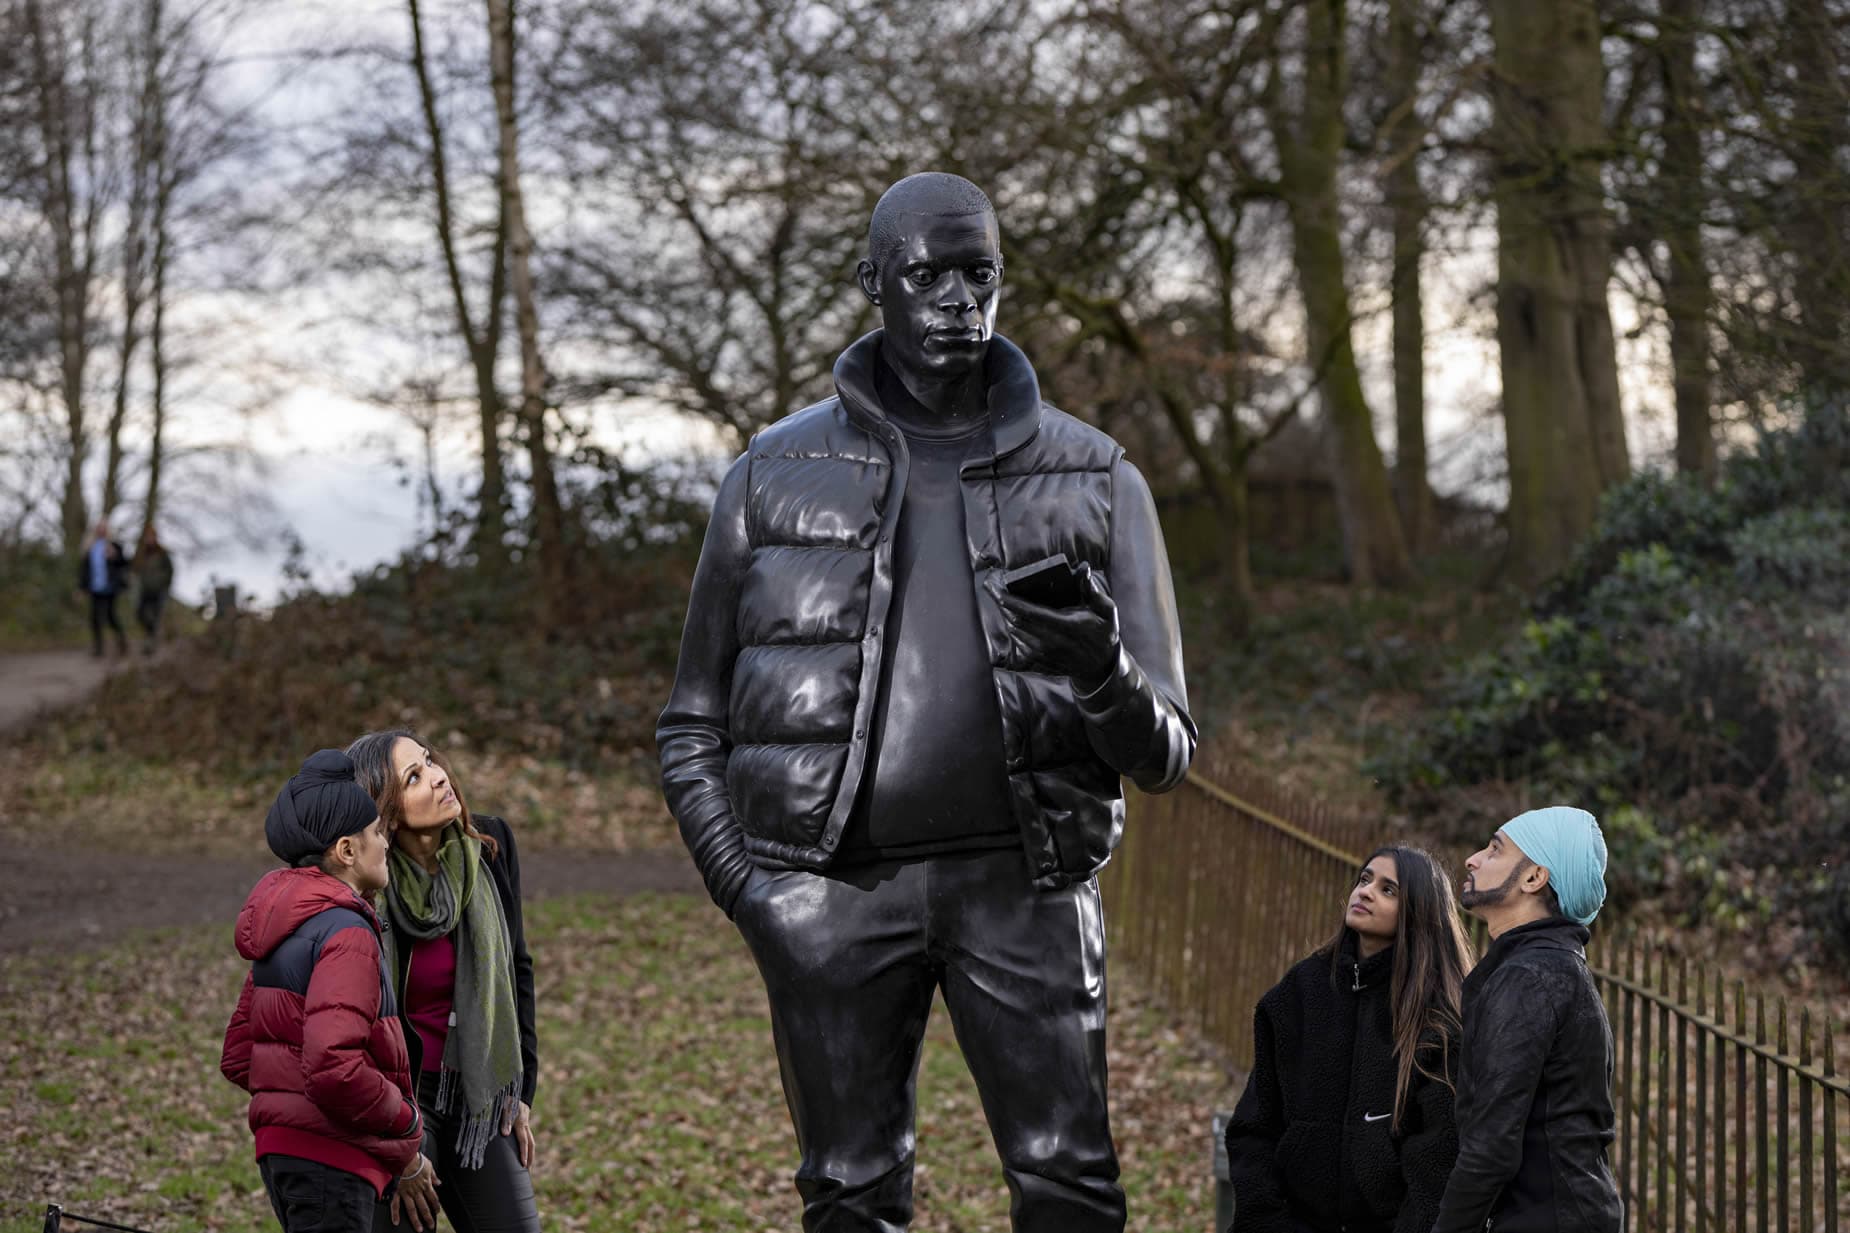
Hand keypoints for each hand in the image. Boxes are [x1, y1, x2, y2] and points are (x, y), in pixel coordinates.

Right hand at [390, 1152, 439, 1230]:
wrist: (404, 1156)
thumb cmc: (416, 1159)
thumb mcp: (429, 1166)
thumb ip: (433, 1176)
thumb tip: (439, 1182)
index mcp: (426, 1184)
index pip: (433, 1198)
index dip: (436, 1205)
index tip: (437, 1212)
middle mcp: (417, 1190)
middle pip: (424, 1206)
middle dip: (428, 1217)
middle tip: (430, 1226)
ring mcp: (407, 1192)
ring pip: (412, 1209)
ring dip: (416, 1220)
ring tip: (419, 1229)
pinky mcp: (397, 1191)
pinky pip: (395, 1204)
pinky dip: (395, 1214)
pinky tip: (396, 1222)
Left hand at [501, 1099, 534, 1168]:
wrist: (516, 1092)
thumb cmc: (509, 1100)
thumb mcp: (505, 1109)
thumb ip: (505, 1121)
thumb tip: (505, 1134)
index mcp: (521, 1124)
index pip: (524, 1142)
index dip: (523, 1153)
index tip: (523, 1165)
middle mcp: (525, 1126)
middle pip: (531, 1144)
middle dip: (530, 1157)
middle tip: (528, 1169)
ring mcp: (526, 1125)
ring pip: (531, 1141)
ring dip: (530, 1153)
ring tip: (528, 1164)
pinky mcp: (524, 1124)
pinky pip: (527, 1137)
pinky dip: (527, 1146)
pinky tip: (524, 1151)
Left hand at [989, 563, 1119, 690]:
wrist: (1102, 667)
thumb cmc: (1104, 633)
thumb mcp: (1106, 610)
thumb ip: (1091, 589)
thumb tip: (1083, 567)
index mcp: (1065, 626)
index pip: (1029, 612)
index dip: (1010, 601)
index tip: (996, 588)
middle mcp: (1051, 642)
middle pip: (1016, 621)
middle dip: (1002, 604)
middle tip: (993, 589)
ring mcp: (1044, 655)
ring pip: (1015, 633)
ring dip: (1007, 616)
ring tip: (1004, 601)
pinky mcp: (1040, 663)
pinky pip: (1019, 645)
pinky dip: (1015, 631)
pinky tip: (1016, 620)